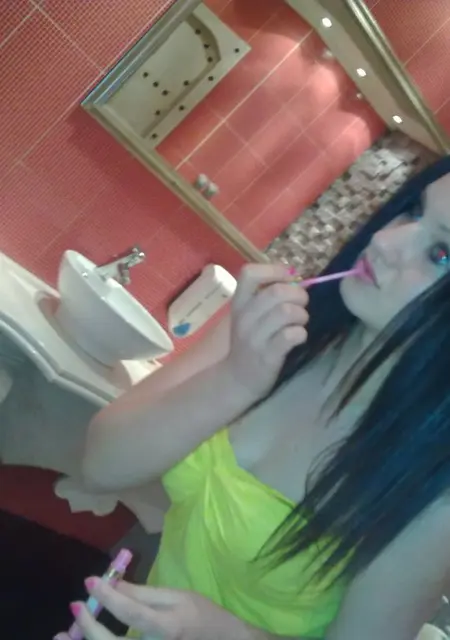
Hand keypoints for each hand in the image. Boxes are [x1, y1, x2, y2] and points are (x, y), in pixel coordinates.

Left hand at [55, 578, 254, 639]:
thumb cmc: (201, 616)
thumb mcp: (177, 597)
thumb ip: (144, 594)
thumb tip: (114, 584)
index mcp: (167, 628)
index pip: (132, 613)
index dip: (108, 596)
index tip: (91, 581)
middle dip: (90, 628)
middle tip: (76, 606)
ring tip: (66, 634)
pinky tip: (85, 638)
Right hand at [223, 264, 307, 399]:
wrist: (238, 378)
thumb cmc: (251, 341)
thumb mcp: (250, 316)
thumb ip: (268, 297)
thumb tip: (297, 280)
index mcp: (239, 302)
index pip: (249, 273)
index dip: (274, 270)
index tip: (288, 278)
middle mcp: (244, 317)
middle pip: (276, 292)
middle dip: (298, 295)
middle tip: (302, 304)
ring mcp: (254, 337)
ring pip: (286, 312)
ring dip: (301, 314)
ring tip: (300, 322)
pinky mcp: (268, 355)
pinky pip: (291, 335)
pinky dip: (301, 333)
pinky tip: (299, 337)